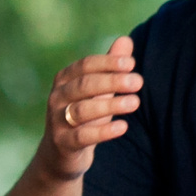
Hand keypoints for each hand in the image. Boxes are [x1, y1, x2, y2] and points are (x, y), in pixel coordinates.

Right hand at [40, 35, 141, 180]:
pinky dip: (104, 131)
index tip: (132, 63)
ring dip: (111, 104)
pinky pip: (83, 136)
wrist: (62, 154)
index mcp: (65, 79)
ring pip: (83, 110)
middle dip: (112, 81)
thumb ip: (110, 67)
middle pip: (85, 84)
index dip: (108, 63)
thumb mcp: (97, 91)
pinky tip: (123, 126)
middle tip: (138, 81)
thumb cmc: (84, 116)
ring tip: (135, 102)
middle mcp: (57, 97)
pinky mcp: (63, 143)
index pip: (86, 65)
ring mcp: (57, 121)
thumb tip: (126, 40)